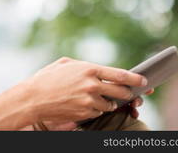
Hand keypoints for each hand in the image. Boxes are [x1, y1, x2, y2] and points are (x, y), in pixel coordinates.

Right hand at [25, 57, 147, 123]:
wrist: (33, 98)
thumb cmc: (48, 78)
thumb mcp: (66, 63)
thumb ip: (86, 66)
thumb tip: (100, 70)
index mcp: (89, 69)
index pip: (121, 75)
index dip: (135, 78)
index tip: (144, 80)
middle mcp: (92, 86)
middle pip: (121, 92)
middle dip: (128, 93)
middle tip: (130, 92)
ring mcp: (88, 102)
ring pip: (110, 105)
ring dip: (110, 102)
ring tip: (100, 97)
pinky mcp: (84, 114)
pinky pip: (98, 113)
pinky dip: (97, 109)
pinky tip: (88, 104)